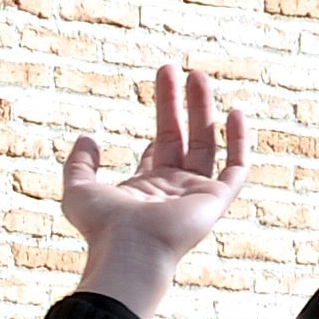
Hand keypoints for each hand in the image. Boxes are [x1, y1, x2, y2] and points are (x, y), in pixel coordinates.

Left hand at [61, 65, 252, 314]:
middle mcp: (174, 191)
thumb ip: (80, 164)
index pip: (160, 150)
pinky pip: (236, 168)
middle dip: (179, 103)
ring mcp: (196, 195)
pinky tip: (236, 112)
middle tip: (174, 68)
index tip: (163, 88)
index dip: (163, 121)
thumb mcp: (79, 189)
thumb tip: (86, 137)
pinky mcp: (215, 200)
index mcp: (146, 189)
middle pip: (183, 138)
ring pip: (207, 143)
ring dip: (203, 109)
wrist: (129, 249)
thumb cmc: (103, 227)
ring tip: (197, 74)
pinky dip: (239, 141)